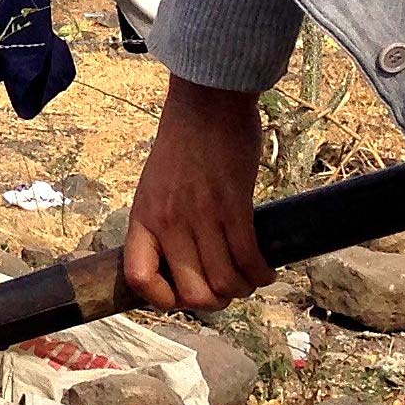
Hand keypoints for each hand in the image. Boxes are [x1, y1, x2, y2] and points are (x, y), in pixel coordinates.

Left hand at [121, 77, 274, 311]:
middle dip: (215, 301)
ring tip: (250, 278)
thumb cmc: (184, 142)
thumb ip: (164, 221)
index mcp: (144, 218)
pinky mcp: (234, 207)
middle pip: (193, 293)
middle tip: (228, 287)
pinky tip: (266, 269)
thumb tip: (182, 258)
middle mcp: (169, 223)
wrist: (206, 104)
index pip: (139, 279)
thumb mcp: (156, 185)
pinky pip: (248, 259)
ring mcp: (201, 217)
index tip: (183, 294)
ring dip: (243, 288)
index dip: (162, 300)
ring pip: (225, 282)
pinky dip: (262, 273)